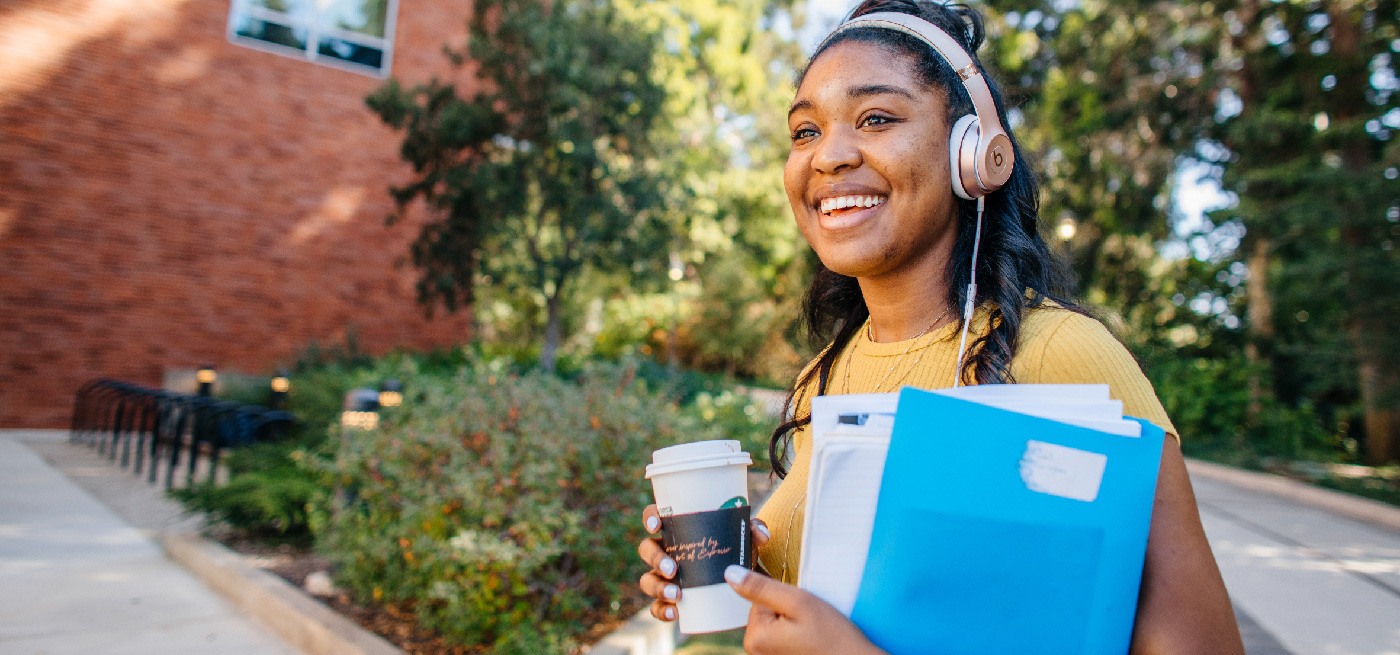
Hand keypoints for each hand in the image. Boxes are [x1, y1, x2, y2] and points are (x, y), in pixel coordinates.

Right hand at [636, 504, 770, 621]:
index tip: (657, 525)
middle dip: (656, 558)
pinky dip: (662, 610)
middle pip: (647, 549)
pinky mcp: (672, 600)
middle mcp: (667, 551)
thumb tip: (760, 534)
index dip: (651, 518)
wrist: (745, 586)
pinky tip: (674, 612)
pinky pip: (657, 607)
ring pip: (648, 580)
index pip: (656, 518)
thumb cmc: (738, 552)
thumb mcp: (747, 541)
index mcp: (679, 530)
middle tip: (673, 570)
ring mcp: (666, 577)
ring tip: (677, 595)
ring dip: (657, 587)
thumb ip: (755, 531)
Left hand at [725, 565, 885, 654]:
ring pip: (774, 617)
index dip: (777, 585)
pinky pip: (781, 630)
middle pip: (764, 606)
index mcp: (755, 636)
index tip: (799, 595)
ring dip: (792, 613)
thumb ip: (762, 587)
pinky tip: (811, 632)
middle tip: (811, 614)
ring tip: (813, 624)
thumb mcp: (798, 603)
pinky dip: (795, 625)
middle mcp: (754, 649)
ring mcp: (766, 654)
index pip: (757, 594)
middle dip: (786, 602)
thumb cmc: (833, 637)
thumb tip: (729, 573)